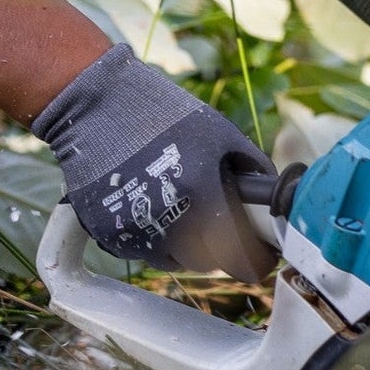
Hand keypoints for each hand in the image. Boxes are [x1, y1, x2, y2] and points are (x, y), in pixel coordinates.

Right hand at [32, 46, 277, 281]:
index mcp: (199, 191)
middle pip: (204, 263)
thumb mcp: (218, 130)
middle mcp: (166, 216)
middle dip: (215, 248)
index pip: (236, 254)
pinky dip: (148, 236)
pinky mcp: (107, 232)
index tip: (259, 258)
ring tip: (175, 206)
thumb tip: (272, 196)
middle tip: (214, 223)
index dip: (254, 260)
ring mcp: (133, 228)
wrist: (96, 106)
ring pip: (170, 260)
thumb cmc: (161, 113)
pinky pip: (138, 251)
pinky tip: (146, 204)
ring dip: (180, 244)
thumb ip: (251, 165)